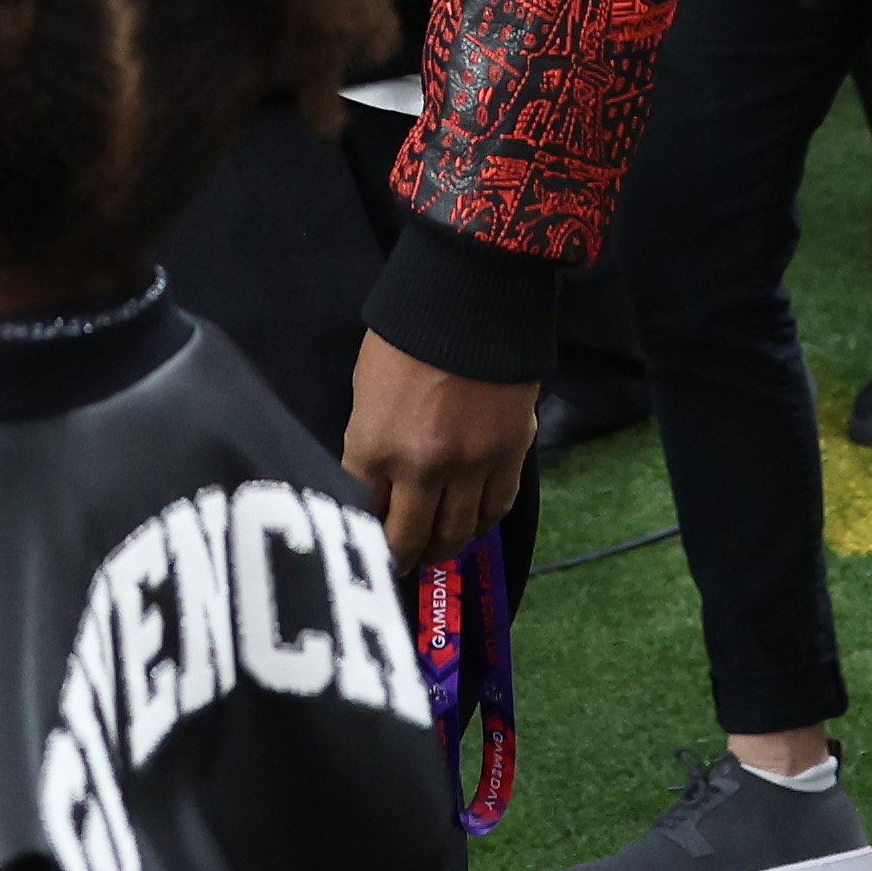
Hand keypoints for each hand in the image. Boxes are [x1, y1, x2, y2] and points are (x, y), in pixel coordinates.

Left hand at [342, 332, 536, 571]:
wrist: (472, 303)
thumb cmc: (408, 336)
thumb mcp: (366, 389)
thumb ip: (371, 441)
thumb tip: (376, 481)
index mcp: (373, 445)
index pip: (363, 511)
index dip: (363, 533)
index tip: (362, 546)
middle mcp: (421, 468)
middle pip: (409, 537)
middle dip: (401, 558)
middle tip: (398, 567)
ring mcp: (469, 467)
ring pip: (456, 533)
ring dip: (443, 548)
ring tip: (434, 552)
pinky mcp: (509, 457)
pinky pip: (495, 509)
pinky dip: (482, 524)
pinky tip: (472, 526)